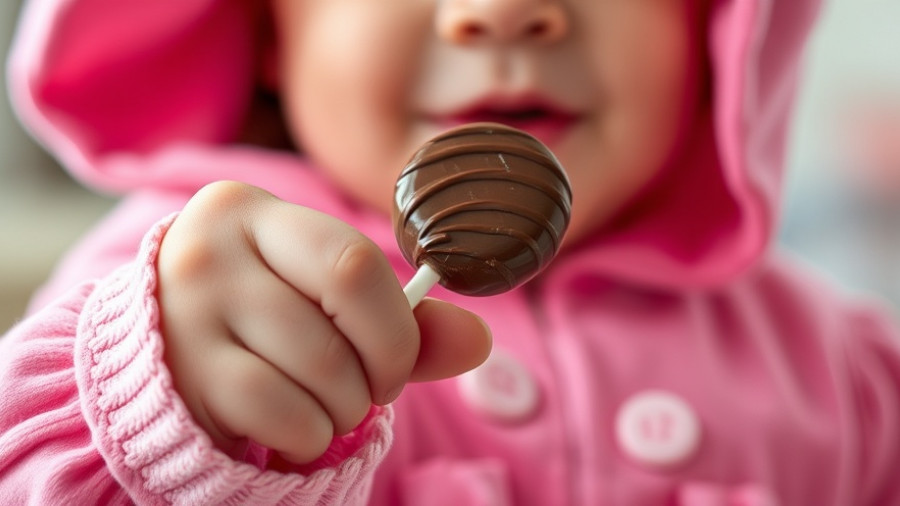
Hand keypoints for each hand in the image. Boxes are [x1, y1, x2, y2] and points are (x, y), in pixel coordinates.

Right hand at [157, 181, 490, 462]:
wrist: (154, 362)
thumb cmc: (257, 325)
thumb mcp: (321, 306)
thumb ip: (399, 321)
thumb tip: (478, 340)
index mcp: (252, 212)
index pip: (355, 260)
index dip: (396, 325)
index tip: (395, 361)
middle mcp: (210, 248)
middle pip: (342, 310)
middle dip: (376, 371)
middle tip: (365, 391)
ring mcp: (187, 310)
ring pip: (318, 370)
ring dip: (342, 409)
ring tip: (320, 407)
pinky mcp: (181, 374)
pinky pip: (283, 413)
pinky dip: (307, 437)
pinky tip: (288, 430)